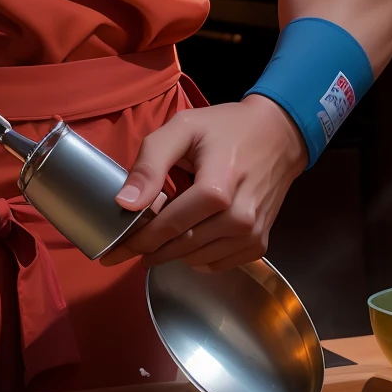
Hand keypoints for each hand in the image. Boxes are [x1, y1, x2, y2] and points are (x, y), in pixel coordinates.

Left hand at [102, 96, 307, 271]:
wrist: (278, 135)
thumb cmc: (226, 128)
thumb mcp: (183, 129)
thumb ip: (151, 164)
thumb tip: (125, 203)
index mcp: (216, 190)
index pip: (167, 227)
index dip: (136, 241)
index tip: (112, 252)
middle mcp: (238, 219)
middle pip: (180, 247)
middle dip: (149, 249)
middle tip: (128, 245)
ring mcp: (251, 235)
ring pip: (196, 259)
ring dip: (173, 250)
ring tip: (162, 230)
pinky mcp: (258, 244)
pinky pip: (217, 263)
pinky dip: (197, 254)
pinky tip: (190, 234)